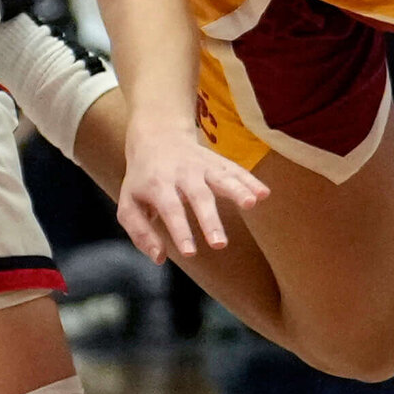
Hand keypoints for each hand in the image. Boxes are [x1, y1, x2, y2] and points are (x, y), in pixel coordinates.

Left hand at [119, 118, 266, 261]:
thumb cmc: (142, 179)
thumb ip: (140, 232)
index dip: (180, 231)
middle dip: (210, 220)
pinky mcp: (218, 161)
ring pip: (221, 177)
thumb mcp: (129, 204)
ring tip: (252, 204)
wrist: (157, 135)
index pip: (170, 209)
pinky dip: (250, 181)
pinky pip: (236, 170)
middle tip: (220, 244)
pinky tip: (264, 194)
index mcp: (157, 183)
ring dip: (238, 189)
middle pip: (199, 195)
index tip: (191, 253)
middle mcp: (182, 172)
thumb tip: (159, 258)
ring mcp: (203, 165)